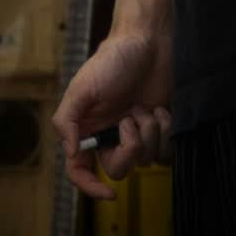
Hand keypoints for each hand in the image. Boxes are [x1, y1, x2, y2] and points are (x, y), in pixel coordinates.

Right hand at [55, 24, 174, 199]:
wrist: (150, 41)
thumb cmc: (113, 61)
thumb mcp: (82, 88)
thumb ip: (67, 121)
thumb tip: (70, 153)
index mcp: (87, 130)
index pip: (80, 170)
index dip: (90, 187)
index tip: (109, 194)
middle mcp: (111, 136)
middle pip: (118, 169)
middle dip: (130, 147)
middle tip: (132, 118)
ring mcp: (138, 133)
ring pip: (146, 160)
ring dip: (150, 133)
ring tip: (147, 107)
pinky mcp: (162, 129)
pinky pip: (167, 151)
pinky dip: (167, 131)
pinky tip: (162, 110)